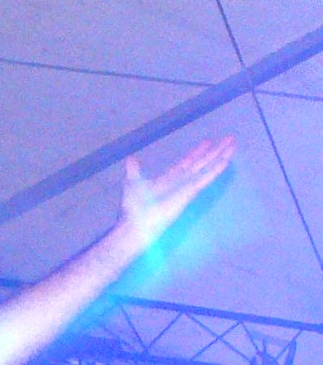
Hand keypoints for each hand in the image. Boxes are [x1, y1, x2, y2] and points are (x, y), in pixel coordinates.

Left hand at [119, 135, 235, 253]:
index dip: (197, 152)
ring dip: (220, 156)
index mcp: (169, 179)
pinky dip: (215, 169)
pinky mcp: (189, 193)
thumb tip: (131, 159)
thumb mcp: (132, 184)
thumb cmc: (133, 209)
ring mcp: (187, 187)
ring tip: (232, 144)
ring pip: (207, 168)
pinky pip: (204, 178)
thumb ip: (134, 171)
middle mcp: (181, 182)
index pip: (187, 163)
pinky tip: (225, 160)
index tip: (207, 142)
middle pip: (202, 163)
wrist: (136, 225)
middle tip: (229, 139)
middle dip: (215, 151)